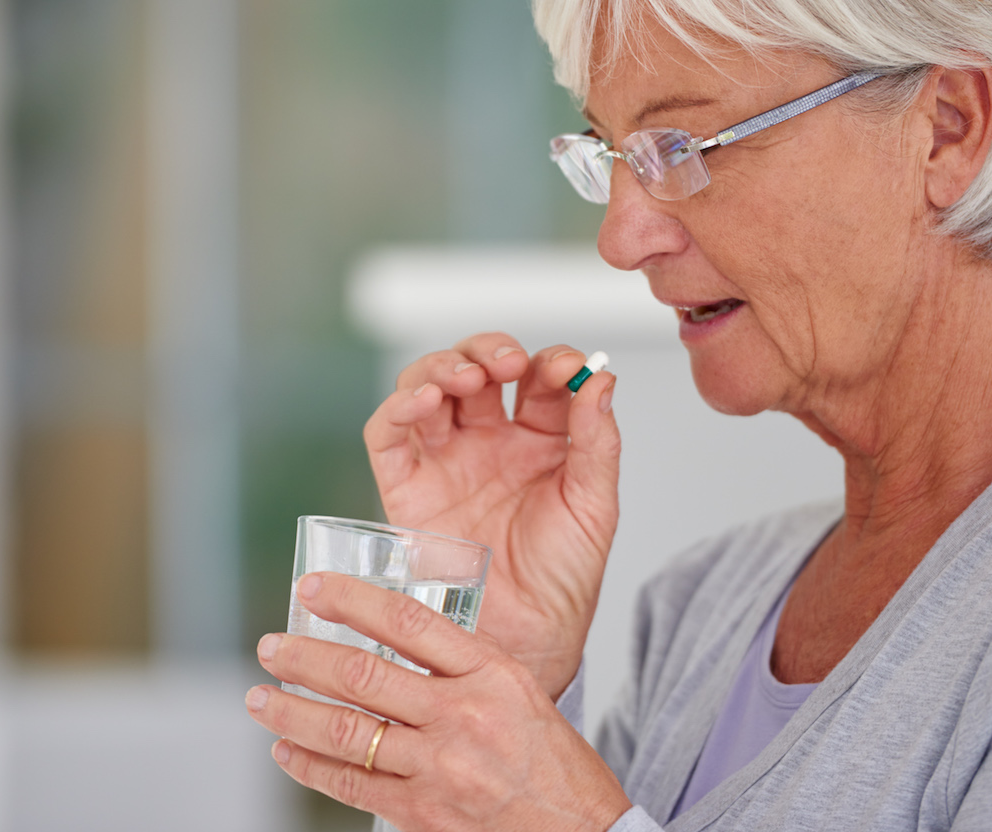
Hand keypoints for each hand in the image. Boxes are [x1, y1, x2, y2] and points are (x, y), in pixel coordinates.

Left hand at [248, 572, 631, 831]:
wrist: (582, 831)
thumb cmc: (552, 760)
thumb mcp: (519, 689)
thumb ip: (461, 663)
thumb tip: (393, 638)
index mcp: (490, 672)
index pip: (408, 622)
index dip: (352, 600)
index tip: (313, 587)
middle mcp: (462, 715)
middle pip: (364, 675)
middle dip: (305, 658)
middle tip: (270, 646)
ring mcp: (441, 768)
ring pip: (349, 732)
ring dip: (294, 713)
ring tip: (261, 699)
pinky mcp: (424, 814)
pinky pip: (354, 785)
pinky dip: (312, 766)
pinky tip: (289, 751)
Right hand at [364, 333, 619, 697]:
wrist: (527, 641)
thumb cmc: (564, 579)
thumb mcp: (595, 505)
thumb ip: (597, 440)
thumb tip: (603, 377)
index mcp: (540, 439)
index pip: (537, 377)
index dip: (548, 361)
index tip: (565, 368)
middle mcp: (488, 441)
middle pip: (476, 368)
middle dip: (487, 351)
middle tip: (503, 364)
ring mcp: (445, 460)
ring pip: (427, 388)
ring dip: (440, 368)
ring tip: (461, 379)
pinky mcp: (406, 488)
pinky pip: (388, 436)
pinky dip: (396, 408)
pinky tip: (420, 401)